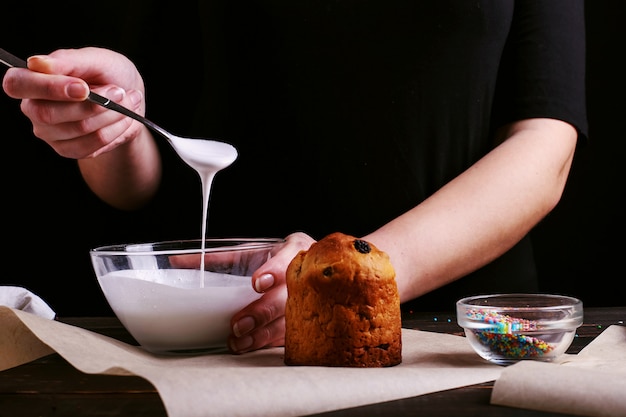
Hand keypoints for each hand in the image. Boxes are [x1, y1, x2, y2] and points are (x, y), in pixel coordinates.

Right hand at [2, 47, 145, 158]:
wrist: (129, 100)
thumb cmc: (108, 74)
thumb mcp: (97, 59)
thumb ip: (69, 60)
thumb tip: (38, 63)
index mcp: (32, 80)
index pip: (17, 84)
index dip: (49, 88)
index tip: (84, 87)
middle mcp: (34, 108)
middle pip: (48, 113)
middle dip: (92, 103)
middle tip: (119, 91)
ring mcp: (49, 133)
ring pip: (78, 128)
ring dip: (111, 114)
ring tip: (127, 100)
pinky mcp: (69, 149)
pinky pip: (92, 144)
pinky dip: (115, 129)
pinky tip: (123, 118)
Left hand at [228, 232, 314, 353]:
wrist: (313, 269)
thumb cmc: (276, 258)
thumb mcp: (254, 250)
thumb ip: (220, 257)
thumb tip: (178, 261)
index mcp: (294, 250)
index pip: (287, 259)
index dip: (274, 271)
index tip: (257, 283)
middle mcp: (305, 275)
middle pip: (287, 296)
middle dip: (262, 311)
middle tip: (239, 324)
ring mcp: (310, 299)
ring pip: (289, 320)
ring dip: (264, 333)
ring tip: (240, 341)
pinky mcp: (307, 319)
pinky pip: (290, 334)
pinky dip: (270, 342)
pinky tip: (253, 346)